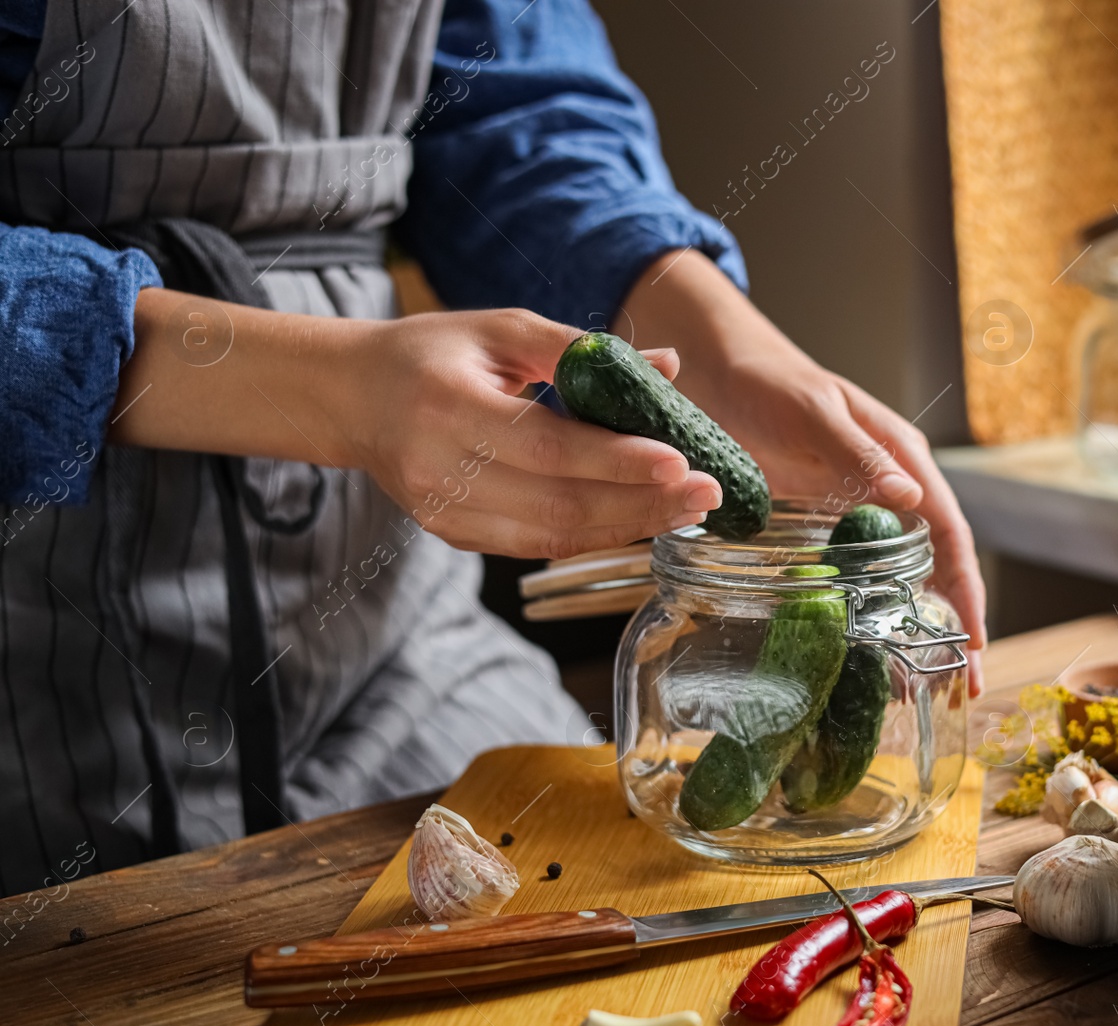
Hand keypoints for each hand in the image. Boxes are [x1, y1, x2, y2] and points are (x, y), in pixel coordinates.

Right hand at [345, 310, 724, 558]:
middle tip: (707, 491)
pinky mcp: (454, 535)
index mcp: (450, 406)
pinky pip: (536, 544)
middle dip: (642, 502)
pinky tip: (638, 518)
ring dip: (628, 525)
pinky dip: (593, 533)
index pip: (547, 446)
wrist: (353, 398)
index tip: (679, 460)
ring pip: (552, 535)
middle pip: (558, 502)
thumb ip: (582, 350)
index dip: (616, 460)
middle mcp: (441, 469)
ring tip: (688, 509)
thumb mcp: (502, 330)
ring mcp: (445, 512)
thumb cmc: (434, 354)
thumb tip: (668, 368)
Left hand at [620, 251, 987, 692]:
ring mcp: (854, 509)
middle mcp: (888, 487)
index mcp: (902, 458)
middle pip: (934, 566)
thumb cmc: (766, 378)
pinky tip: (861, 651)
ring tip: (915, 685)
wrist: (716, 365)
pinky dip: (864, 614)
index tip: (975, 640)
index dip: (966, 590)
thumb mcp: (812, 411)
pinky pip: (851, 574)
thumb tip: (907, 498)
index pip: (949, 533)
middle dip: (950, 624)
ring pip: (896, 578)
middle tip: (960, 685)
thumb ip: (856, 454)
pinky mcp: (819, 523)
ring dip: (910, 628)